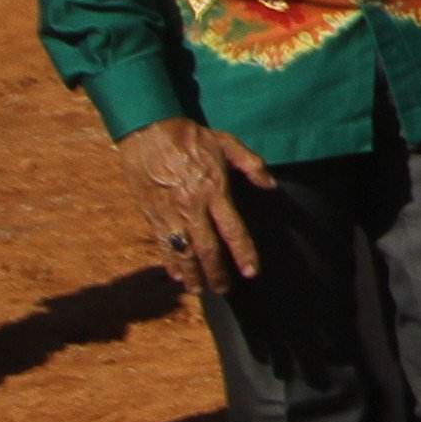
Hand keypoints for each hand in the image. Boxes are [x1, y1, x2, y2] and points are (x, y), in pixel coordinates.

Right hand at [124, 115, 274, 293]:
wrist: (149, 132)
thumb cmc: (191, 136)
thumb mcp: (226, 142)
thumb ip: (251, 164)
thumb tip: (271, 184)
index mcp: (214, 190)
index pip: (233, 230)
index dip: (243, 253)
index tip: (251, 272)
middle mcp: (193, 207)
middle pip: (208, 249)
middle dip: (217, 273)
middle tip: (224, 289)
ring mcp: (171, 213)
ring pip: (183, 252)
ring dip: (193, 274)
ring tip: (200, 290)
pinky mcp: (152, 214)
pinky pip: (163, 245)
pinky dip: (170, 262)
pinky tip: (177, 274)